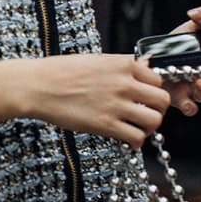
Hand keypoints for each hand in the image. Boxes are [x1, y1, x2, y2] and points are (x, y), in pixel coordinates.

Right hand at [31, 52, 170, 148]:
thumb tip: (142, 67)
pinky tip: (125, 138)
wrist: (38, 86)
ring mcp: (116, 104)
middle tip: (145, 114)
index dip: (152, 90)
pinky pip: (137, 138)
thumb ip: (120, 66)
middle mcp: (124, 83)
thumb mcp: (96, 60)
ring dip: (149, 127)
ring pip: (155, 120)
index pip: (157, 79)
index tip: (143, 98)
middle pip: (162, 100)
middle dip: (157, 109)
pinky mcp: (105, 125)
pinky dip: (135, 141)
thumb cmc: (61, 71)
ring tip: (136, 128)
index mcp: (123, 64)